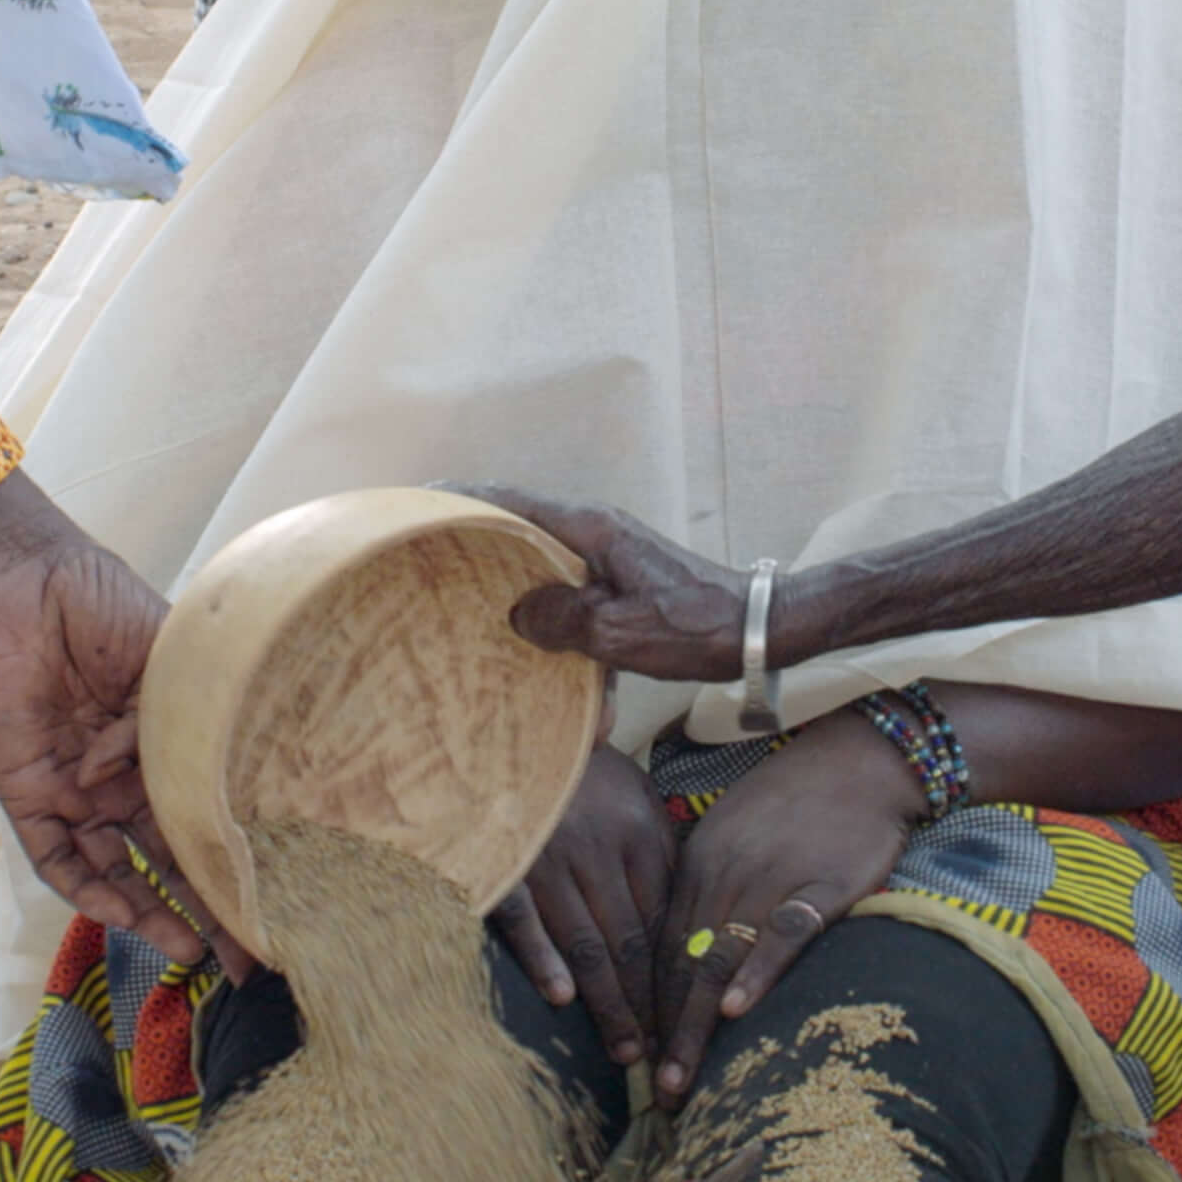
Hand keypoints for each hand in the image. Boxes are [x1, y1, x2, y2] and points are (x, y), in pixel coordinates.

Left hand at [0, 492, 211, 963]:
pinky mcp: (25, 791)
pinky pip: (55, 856)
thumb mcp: (169, 656)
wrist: (21, 576)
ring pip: (114, 870)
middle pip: (167, 858)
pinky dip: (86, 887)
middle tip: (243, 960)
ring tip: (192, 953)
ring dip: (149, 914)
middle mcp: (121, 777)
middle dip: (204, 910)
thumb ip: (185, 720)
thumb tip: (189, 780)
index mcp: (161, 743)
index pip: (204, 815)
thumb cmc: (96, 599)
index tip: (281, 903)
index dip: (238, 859)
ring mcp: (74, 789)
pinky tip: (122, 913)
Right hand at [454, 486, 751, 682]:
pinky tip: (567, 680)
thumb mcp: (622, 632)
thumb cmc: (699, 626)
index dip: (463, 500)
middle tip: (428, 560)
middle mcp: (597, 533)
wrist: (763, 630)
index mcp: (591, 530)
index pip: (512, 502)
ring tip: (478, 616)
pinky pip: (578, 601)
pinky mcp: (625, 585)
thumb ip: (564, 620)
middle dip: (480, 547)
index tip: (418, 502)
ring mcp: (611, 558)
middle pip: (522, 531)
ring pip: (548, 571)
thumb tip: (517, 613)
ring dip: (524, 598)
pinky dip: (567, 633)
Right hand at [494, 747, 678, 1069]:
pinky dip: (542, 958)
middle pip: (629, 942)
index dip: (673, 978)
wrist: (515, 722)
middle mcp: (598, 849)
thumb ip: (661, 852)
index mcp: (638, 834)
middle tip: (660, 1057)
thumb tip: (690, 915)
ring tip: (625, 1049)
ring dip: (606, 1000)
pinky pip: (525, 917)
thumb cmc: (584, 769)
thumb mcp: (635, 797)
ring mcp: (548, 856)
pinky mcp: (503, 861)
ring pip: (584, 941)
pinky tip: (561, 998)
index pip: (662, 922)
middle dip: (646, 1004)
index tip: (683, 1022)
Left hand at [648, 715, 924, 1106]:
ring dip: (698, 1022)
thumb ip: (708, 886)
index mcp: (698, 864)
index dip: (652, 1006)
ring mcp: (770, 880)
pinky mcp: (820, 885)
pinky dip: (758, 971)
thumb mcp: (734, 833)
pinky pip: (781, 932)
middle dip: (668, 1030)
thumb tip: (686, 946)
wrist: (860, 760)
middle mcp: (724, 874)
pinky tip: (739, 1008)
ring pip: (720, 957)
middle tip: (658, 1087)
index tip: (643, 1053)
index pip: (663, 948)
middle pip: (683, 963)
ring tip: (685, 1075)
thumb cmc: (796, 800)